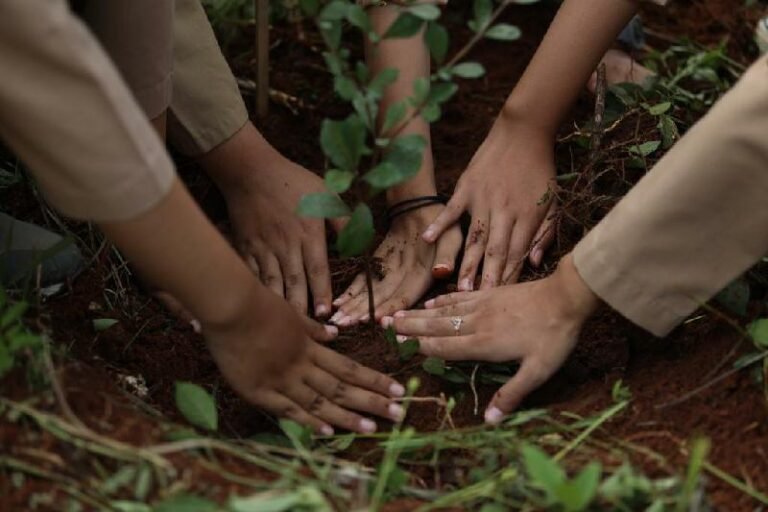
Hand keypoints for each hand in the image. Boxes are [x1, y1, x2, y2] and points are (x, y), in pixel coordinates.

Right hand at [204, 287, 404, 434]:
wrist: (231, 307)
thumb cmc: (258, 304)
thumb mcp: (291, 312)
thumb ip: (311, 328)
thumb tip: (334, 333)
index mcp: (310, 347)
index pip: (349, 368)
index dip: (374, 380)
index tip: (397, 390)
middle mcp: (302, 365)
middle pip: (342, 387)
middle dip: (372, 401)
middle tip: (399, 415)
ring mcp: (282, 379)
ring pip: (320, 401)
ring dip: (347, 415)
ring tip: (371, 428)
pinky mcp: (260, 390)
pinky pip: (288, 409)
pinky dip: (308, 421)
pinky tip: (328, 431)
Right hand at [220, 156, 342, 317]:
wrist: (251, 170)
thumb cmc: (293, 181)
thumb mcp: (326, 193)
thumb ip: (344, 221)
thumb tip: (360, 242)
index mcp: (309, 233)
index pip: (318, 269)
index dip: (322, 293)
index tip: (326, 314)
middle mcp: (286, 244)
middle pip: (295, 283)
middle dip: (303, 309)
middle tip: (308, 332)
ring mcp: (264, 248)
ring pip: (273, 283)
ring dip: (281, 306)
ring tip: (287, 327)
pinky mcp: (246, 248)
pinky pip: (252, 274)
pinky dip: (257, 292)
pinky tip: (261, 308)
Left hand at [330, 204, 461, 325]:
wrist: (424, 208)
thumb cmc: (441, 222)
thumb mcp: (451, 237)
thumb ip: (447, 255)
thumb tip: (442, 271)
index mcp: (424, 277)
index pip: (404, 297)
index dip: (389, 308)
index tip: (373, 318)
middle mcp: (406, 281)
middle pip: (383, 301)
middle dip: (362, 314)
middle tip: (342, 325)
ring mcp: (391, 275)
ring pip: (371, 295)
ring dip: (353, 308)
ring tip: (336, 320)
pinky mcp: (379, 267)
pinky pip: (364, 282)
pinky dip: (351, 292)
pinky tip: (338, 303)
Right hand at [382, 253, 597, 423]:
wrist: (567, 297)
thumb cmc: (553, 336)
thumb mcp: (537, 372)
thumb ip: (511, 395)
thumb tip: (489, 420)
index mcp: (484, 344)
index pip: (445, 347)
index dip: (421, 346)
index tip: (398, 345)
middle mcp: (477, 323)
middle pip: (437, 326)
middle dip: (410, 326)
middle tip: (385, 324)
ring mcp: (483, 305)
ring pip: (444, 311)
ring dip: (420, 313)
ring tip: (399, 314)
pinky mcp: (492, 293)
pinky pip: (461, 296)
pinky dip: (444, 300)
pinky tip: (433, 302)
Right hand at [422, 118, 556, 289]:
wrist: (524, 132)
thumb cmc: (540, 170)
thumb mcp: (553, 202)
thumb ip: (545, 233)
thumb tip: (535, 262)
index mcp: (528, 217)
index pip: (517, 254)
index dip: (508, 278)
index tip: (499, 301)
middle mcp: (505, 211)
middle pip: (495, 251)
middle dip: (486, 279)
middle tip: (476, 303)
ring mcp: (483, 199)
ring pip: (474, 238)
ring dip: (466, 263)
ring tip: (457, 287)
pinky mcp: (467, 187)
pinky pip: (452, 210)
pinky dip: (440, 224)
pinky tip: (428, 240)